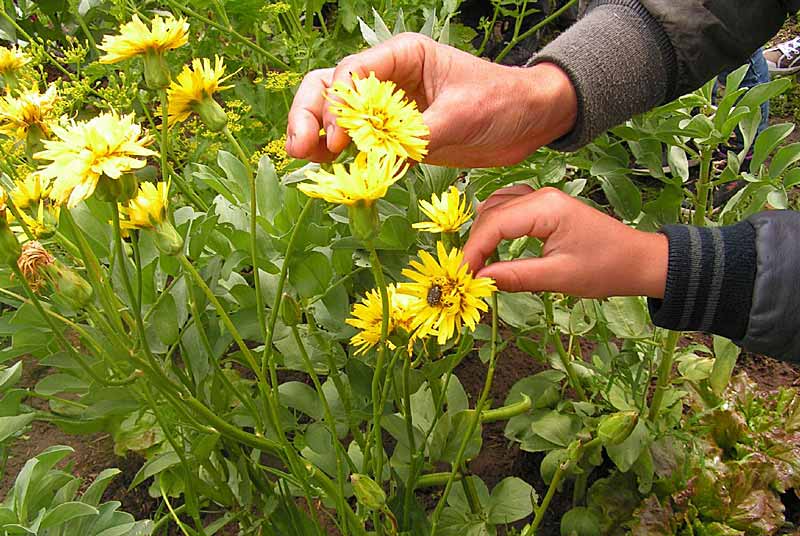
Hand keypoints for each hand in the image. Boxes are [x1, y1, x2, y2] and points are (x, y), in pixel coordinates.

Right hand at [286, 33, 576, 166]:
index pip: (352, 73)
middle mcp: (388, 78)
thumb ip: (418, 132)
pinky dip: (343, 157)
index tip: (342, 139)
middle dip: (310, 115)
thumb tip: (377, 155)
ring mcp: (389, 108)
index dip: (338, 105)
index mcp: (403, 56)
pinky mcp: (396, 137)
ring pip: (338, 117)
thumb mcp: (462, 113)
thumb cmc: (502, 101)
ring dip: (318, 136)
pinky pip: (361, 145)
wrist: (529, 121)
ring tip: (307, 159)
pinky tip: (332, 172)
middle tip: (300, 148)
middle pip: (330, 88)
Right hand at [462, 186, 667, 298]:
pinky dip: (495, 226)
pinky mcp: (544, 207)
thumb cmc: (606, 268)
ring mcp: (542, 198)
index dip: (473, 250)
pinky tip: (492, 246)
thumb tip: (479, 279)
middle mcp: (540, 196)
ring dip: (483, 234)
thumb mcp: (559, 278)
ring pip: (496, 208)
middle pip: (491, 214)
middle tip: (466, 275)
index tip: (462, 276)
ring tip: (477, 263)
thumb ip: (516, 276)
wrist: (638, 260)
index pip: (494, 224)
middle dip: (475, 244)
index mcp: (545, 208)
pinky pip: (509, 209)